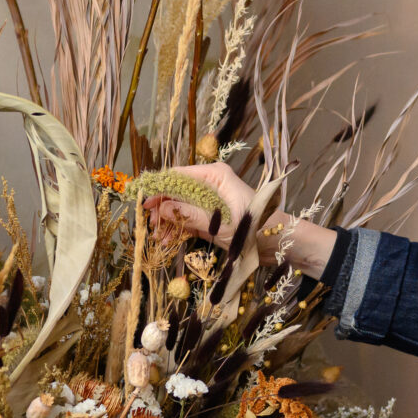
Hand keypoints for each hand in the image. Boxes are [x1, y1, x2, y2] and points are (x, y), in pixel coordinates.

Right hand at [143, 162, 258, 253]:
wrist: (273, 242)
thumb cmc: (253, 226)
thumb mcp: (220, 222)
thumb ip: (191, 215)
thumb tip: (163, 209)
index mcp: (214, 175)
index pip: (179, 176)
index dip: (159, 188)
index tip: (144, 202)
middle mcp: (209, 184)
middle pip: (176, 191)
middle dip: (161, 207)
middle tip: (150, 224)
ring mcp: (208, 200)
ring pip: (179, 206)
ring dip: (167, 220)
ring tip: (157, 236)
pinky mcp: (208, 215)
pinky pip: (187, 217)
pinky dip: (177, 228)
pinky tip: (167, 239)